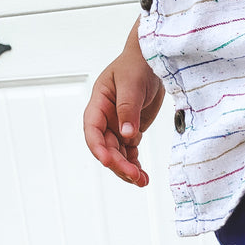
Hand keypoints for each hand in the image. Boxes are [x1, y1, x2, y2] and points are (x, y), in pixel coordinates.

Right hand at [83, 32, 164, 186]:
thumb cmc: (137, 65)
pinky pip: (130, 153)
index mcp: (99, 104)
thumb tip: (127, 134)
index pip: (92, 130)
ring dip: (128, 170)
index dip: (98, 147)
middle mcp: (105, 119)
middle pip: (107, 148)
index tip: (108, 161)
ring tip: (142, 181)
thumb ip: (128, 109)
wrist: (152, 62)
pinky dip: (135, 165)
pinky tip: (143, 176)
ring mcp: (117, 127)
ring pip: (118, 155)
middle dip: (119, 164)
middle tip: (135, 177)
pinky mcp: (130, 132)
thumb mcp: (131, 83)